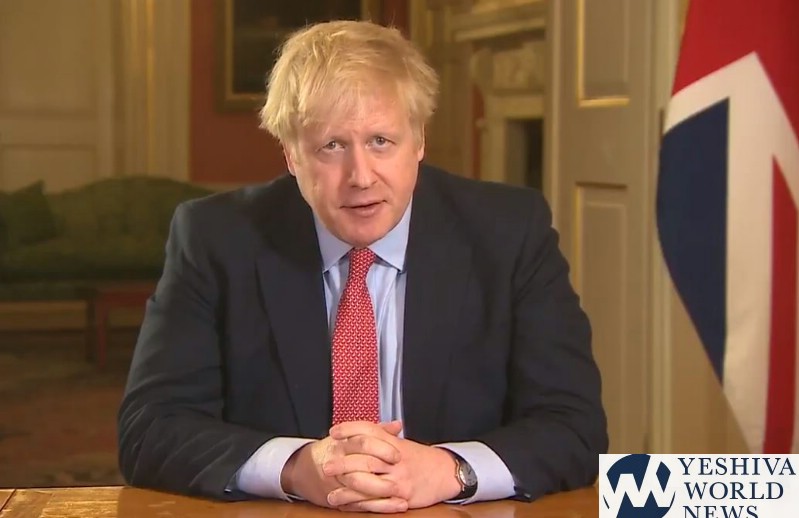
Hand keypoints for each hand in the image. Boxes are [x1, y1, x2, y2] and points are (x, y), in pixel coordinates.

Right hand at [280, 421, 406, 511]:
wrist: (302, 469)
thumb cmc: (332, 450)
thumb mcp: (350, 435)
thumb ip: (375, 430)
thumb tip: (397, 425)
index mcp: (342, 443)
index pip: (362, 442)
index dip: (381, 448)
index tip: (397, 454)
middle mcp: (338, 462)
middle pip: (362, 464)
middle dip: (383, 471)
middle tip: (402, 474)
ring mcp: (337, 482)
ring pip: (360, 487)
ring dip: (382, 492)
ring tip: (401, 494)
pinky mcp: (339, 499)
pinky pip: (358, 504)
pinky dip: (378, 506)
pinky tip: (394, 505)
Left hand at [324, 421, 461, 510]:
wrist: (445, 471)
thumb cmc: (419, 457)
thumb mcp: (400, 443)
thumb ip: (381, 435)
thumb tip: (356, 430)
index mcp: (393, 443)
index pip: (368, 430)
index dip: (349, 429)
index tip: (333, 432)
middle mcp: (395, 460)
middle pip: (365, 458)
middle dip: (343, 463)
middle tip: (326, 466)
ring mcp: (399, 479)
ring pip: (368, 483)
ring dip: (347, 490)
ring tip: (331, 494)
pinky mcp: (401, 497)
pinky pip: (377, 503)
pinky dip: (360, 506)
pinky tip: (347, 507)